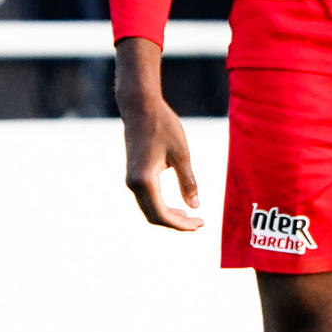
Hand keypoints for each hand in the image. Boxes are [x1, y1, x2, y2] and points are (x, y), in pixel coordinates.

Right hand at [115, 40, 201, 230]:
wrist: (140, 108)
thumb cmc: (163, 127)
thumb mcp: (181, 155)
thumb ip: (188, 182)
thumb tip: (195, 206)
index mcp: (145, 181)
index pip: (162, 214)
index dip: (181, 224)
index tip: (200, 224)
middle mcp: (133, 184)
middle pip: (154, 216)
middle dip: (176, 223)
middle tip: (199, 223)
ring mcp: (131, 180)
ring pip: (149, 209)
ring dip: (169, 216)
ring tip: (190, 217)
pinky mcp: (133, 174)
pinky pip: (147, 199)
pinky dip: (162, 206)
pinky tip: (177, 206)